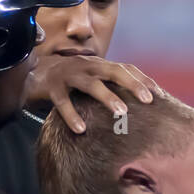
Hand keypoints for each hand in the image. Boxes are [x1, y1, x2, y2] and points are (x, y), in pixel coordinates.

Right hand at [24, 55, 159, 132]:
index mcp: (99, 64)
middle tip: (148, 100)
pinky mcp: (52, 87)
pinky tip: (81, 130)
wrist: (32, 72)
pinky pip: (63, 101)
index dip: (143, 79)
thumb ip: (110, 88)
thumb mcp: (92, 79)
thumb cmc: (69, 80)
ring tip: (121, 113)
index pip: (126, 68)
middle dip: (132, 84)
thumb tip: (137, 107)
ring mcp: (69, 74)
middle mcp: (87, 65)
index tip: (160, 95)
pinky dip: (72, 114)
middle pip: (114, 71)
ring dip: (107, 97)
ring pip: (91, 84)